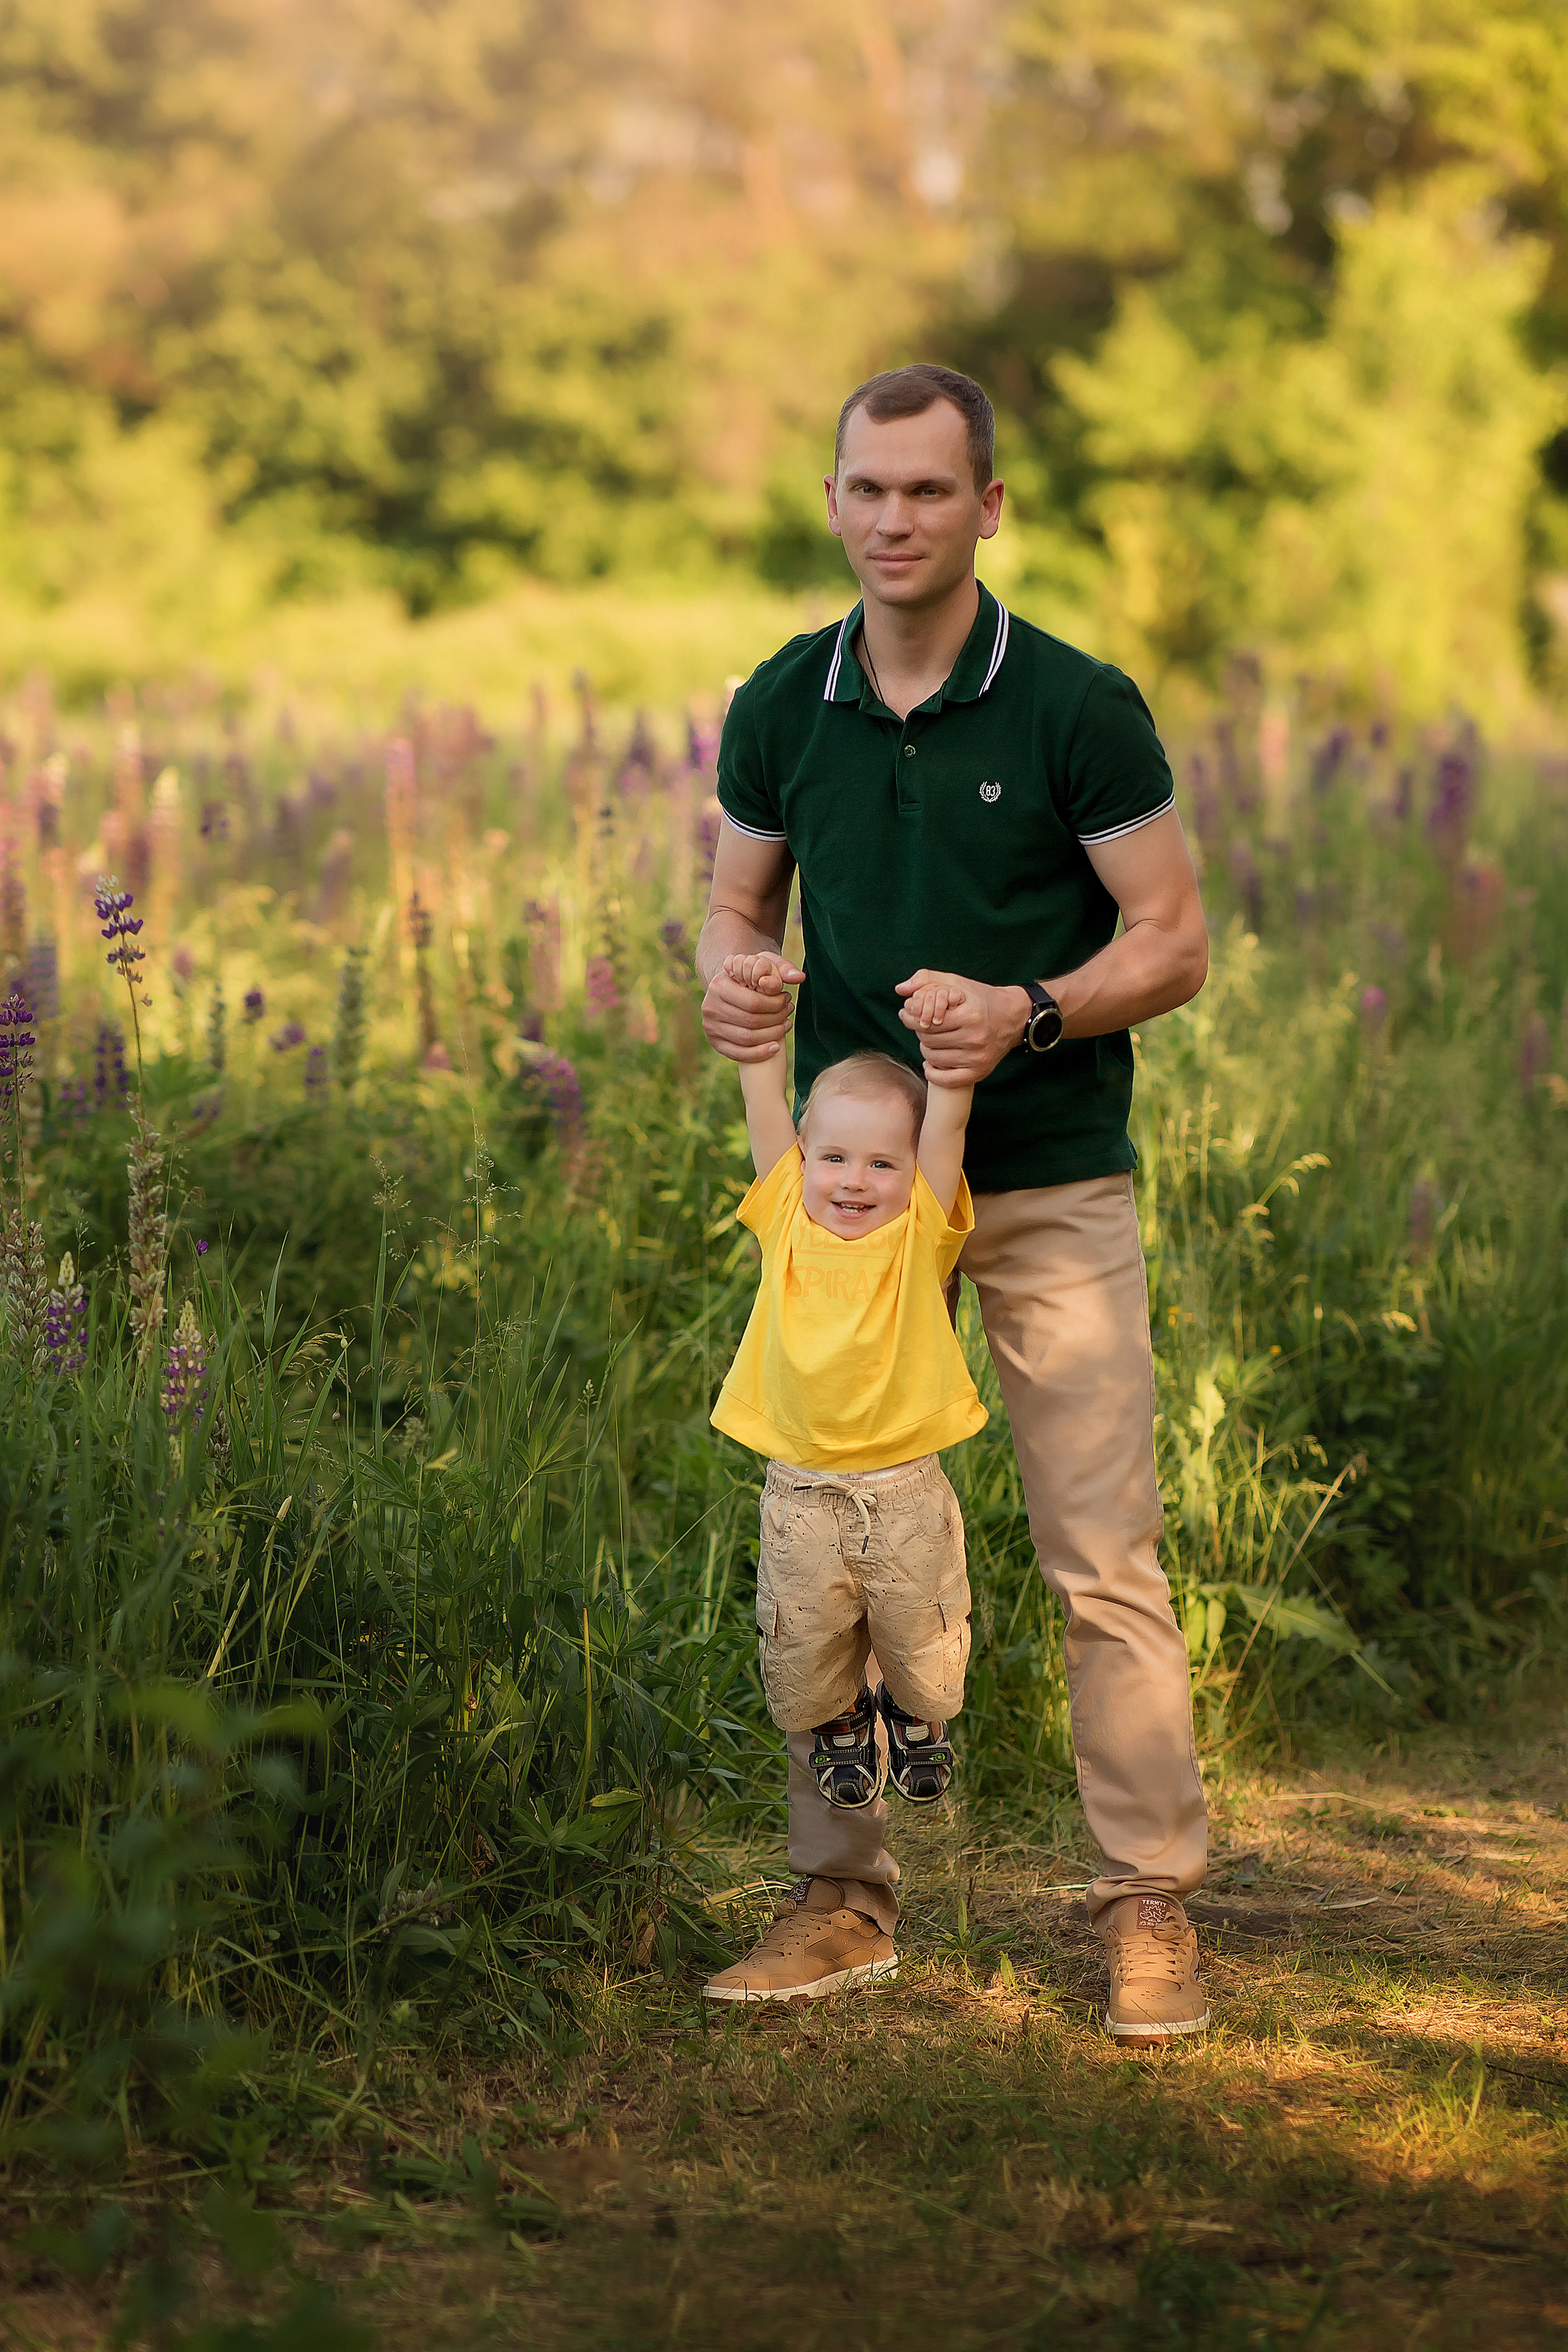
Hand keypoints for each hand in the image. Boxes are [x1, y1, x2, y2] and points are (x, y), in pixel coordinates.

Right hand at [702, 950, 804, 1062]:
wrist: (730, 988)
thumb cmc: (751, 976)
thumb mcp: (764, 965)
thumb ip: (783, 968)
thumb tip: (798, 977)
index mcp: (719, 985)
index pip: (753, 1002)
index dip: (775, 1005)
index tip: (787, 1000)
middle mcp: (710, 1006)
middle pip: (751, 1021)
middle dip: (776, 1019)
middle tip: (788, 1012)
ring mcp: (710, 1026)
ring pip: (747, 1038)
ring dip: (772, 1035)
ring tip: (785, 1025)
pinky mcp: (714, 1042)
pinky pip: (738, 1054)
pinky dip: (759, 1053)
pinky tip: (775, 1046)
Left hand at [896, 969, 1029, 1084]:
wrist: (1014, 1017)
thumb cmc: (981, 998)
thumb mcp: (956, 983)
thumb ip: (927, 980)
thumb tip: (900, 989)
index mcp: (969, 1014)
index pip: (925, 1021)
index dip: (912, 1017)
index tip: (910, 1014)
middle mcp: (975, 1037)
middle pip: (927, 1039)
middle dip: (920, 1031)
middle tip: (925, 1026)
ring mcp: (978, 1057)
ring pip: (933, 1057)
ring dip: (926, 1049)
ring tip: (933, 1040)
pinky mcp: (980, 1072)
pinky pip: (945, 1079)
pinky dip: (933, 1072)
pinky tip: (933, 1062)